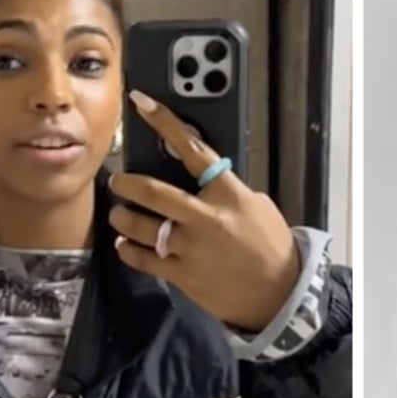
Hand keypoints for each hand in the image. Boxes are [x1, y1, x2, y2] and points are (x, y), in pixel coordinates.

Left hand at [106, 90, 298, 330]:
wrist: (278, 294)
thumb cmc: (271, 247)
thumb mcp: (258, 207)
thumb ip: (228, 191)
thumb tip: (201, 178)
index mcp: (229, 194)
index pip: (193, 149)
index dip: (165, 123)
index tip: (142, 103)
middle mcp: (207, 218)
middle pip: (153, 192)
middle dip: (127, 183)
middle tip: (118, 181)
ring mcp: (192, 248)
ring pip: (141, 226)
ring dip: (122, 217)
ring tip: (118, 215)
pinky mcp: (182, 274)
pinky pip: (143, 258)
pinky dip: (128, 250)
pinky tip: (125, 245)